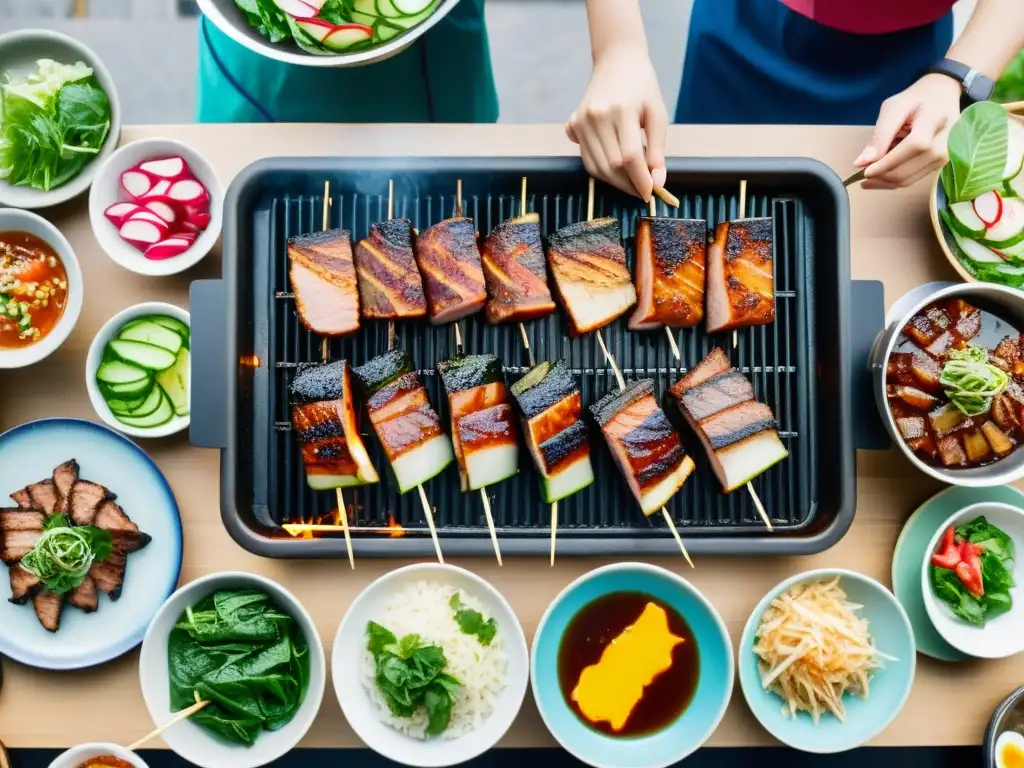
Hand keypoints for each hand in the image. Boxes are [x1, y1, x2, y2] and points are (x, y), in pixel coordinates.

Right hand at [566, 43, 667, 200]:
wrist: (617, 60)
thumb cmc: (642, 86)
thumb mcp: (657, 114)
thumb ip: (658, 149)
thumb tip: (657, 182)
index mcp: (621, 111)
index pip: (630, 157)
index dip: (640, 180)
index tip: (650, 194)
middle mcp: (596, 116)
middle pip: (612, 165)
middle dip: (628, 184)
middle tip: (643, 191)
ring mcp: (581, 121)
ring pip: (596, 167)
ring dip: (615, 181)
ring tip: (631, 182)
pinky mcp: (573, 124)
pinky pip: (586, 159)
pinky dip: (601, 171)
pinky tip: (615, 169)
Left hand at [855, 73, 962, 189]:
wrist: (943, 97)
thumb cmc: (917, 100)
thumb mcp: (894, 108)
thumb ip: (880, 135)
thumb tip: (861, 163)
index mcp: (934, 121)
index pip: (912, 148)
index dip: (885, 164)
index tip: (862, 171)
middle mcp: (944, 144)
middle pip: (907, 171)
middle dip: (879, 177)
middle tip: (860, 174)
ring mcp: (944, 157)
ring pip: (908, 180)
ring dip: (884, 181)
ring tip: (870, 172)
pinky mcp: (940, 166)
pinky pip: (912, 180)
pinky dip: (893, 180)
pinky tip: (882, 172)